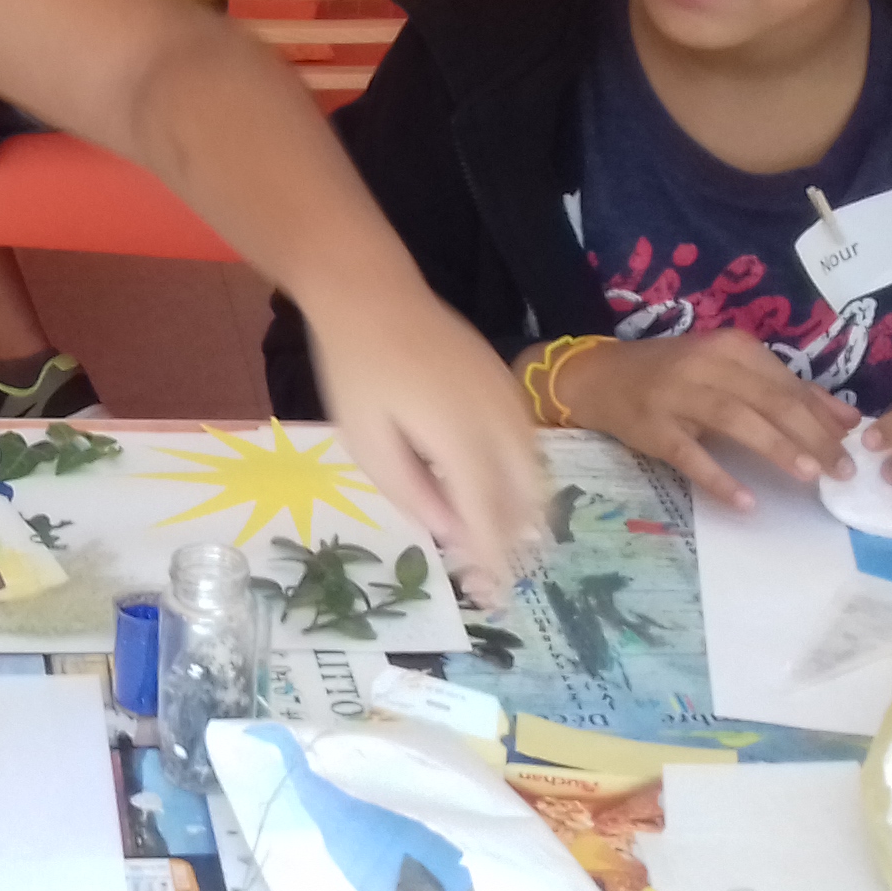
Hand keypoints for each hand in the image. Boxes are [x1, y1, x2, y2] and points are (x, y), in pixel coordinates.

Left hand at [310, 289, 552, 602]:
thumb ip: (411, 491)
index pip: (488, 517)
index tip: (493, 597)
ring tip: (502, 545)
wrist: (373, 293)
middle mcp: (497, 423)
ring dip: (524, 514)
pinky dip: (522, 479)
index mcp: (459, 440)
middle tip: (497, 579)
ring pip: (535, 473)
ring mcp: (508, 400)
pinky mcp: (506, 384)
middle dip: (515, 544)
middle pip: (526, 499)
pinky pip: (529, 445)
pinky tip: (500, 494)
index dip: (493, 561)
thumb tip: (450, 533)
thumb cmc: (356, 369)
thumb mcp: (366, 440)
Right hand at [552, 329, 860, 509]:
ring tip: (809, 476)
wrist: (599, 377)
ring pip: (735, 419)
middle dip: (811, 435)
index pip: (787, 382)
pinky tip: (745, 501)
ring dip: (775, 447)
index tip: (852, 446)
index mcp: (730, 348)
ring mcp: (676, 395)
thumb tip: (847, 419)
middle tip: (840, 470)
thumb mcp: (730, 372)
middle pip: (768, 399)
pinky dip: (718, 477)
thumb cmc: (673, 374)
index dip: (822, 415)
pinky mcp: (652, 428)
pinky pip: (689, 455)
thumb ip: (786, 391)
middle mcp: (705, 365)